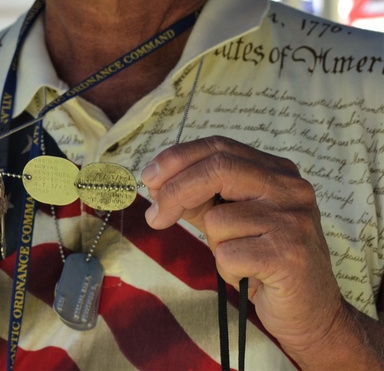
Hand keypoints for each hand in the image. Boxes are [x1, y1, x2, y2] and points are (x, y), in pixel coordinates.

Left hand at [141, 136, 346, 360]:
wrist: (312, 313)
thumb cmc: (263, 262)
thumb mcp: (230, 219)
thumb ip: (198, 196)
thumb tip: (155, 182)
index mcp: (278, 172)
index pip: (219, 147)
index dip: (177, 158)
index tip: (148, 178)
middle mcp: (291, 189)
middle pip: (217, 168)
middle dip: (175, 191)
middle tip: (153, 217)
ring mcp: (294, 220)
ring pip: (218, 219)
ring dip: (215, 245)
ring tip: (241, 260)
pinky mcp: (289, 255)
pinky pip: (227, 254)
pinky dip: (227, 270)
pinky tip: (251, 277)